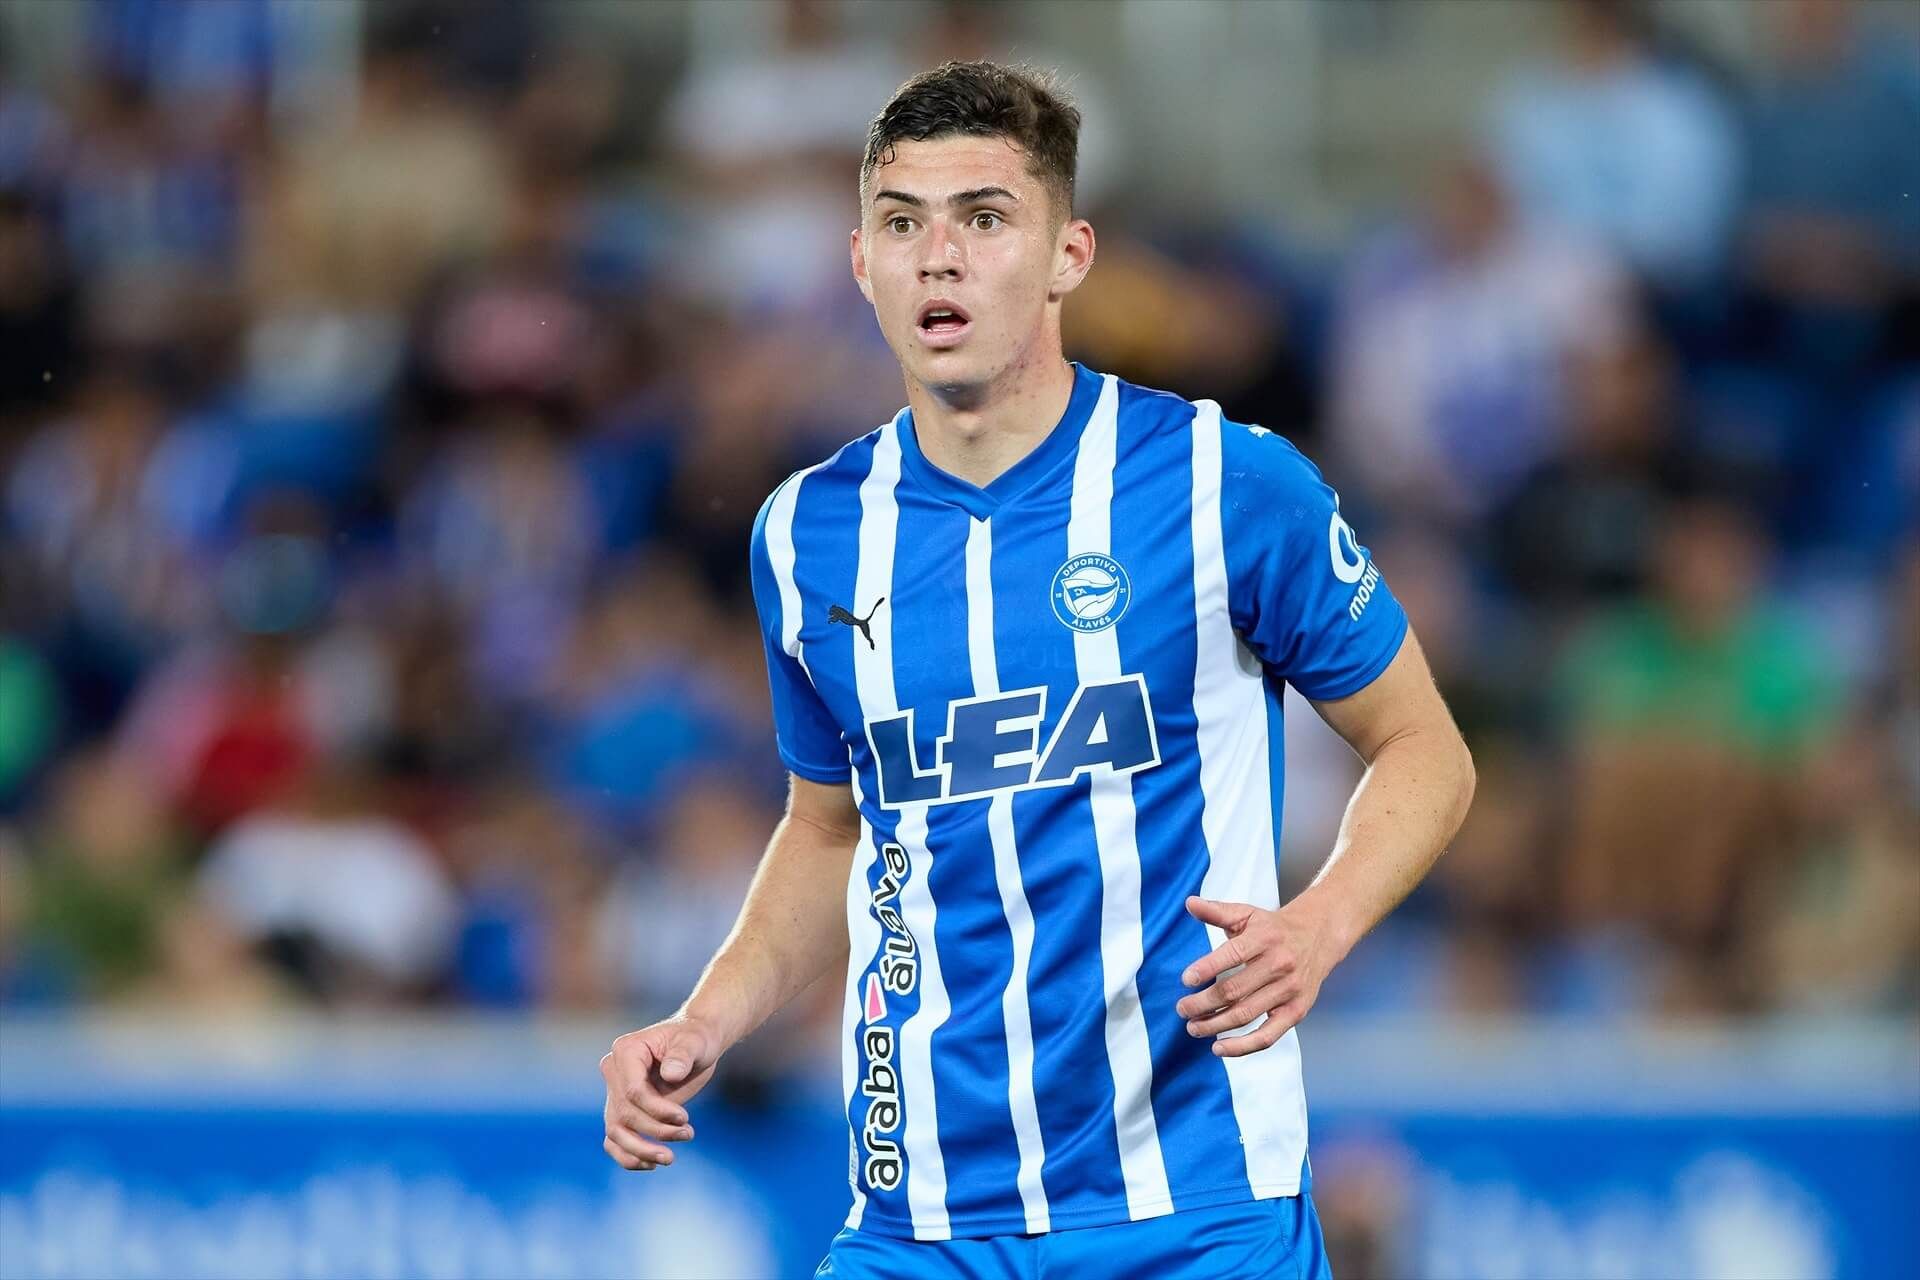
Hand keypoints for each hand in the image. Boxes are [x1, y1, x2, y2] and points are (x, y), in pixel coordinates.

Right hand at [600, 1014, 723, 1170]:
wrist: (696, 1044)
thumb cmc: (696, 1039)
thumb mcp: (695, 1042)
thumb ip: (683, 1055)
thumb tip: (670, 1074)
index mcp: (625, 1051)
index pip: (632, 1091)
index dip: (657, 1110)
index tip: (684, 1118)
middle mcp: (613, 1072)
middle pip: (625, 1114)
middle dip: (656, 1131)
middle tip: (688, 1134)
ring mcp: (614, 1093)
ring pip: (615, 1132)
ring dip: (641, 1151)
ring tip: (669, 1158)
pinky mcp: (621, 1111)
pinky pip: (614, 1140)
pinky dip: (628, 1156)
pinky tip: (652, 1165)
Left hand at [1175, 894, 1343, 1057]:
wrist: (1318, 936)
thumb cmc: (1274, 928)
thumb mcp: (1247, 914)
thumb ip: (1216, 911)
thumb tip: (1189, 903)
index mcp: (1264, 938)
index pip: (1232, 955)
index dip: (1207, 969)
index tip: (1186, 980)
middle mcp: (1279, 964)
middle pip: (1234, 990)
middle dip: (1203, 1003)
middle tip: (1182, 1009)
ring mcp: (1289, 990)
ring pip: (1246, 1014)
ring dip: (1215, 1025)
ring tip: (1193, 1027)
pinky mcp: (1296, 1011)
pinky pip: (1268, 1036)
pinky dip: (1242, 1046)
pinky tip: (1219, 1047)